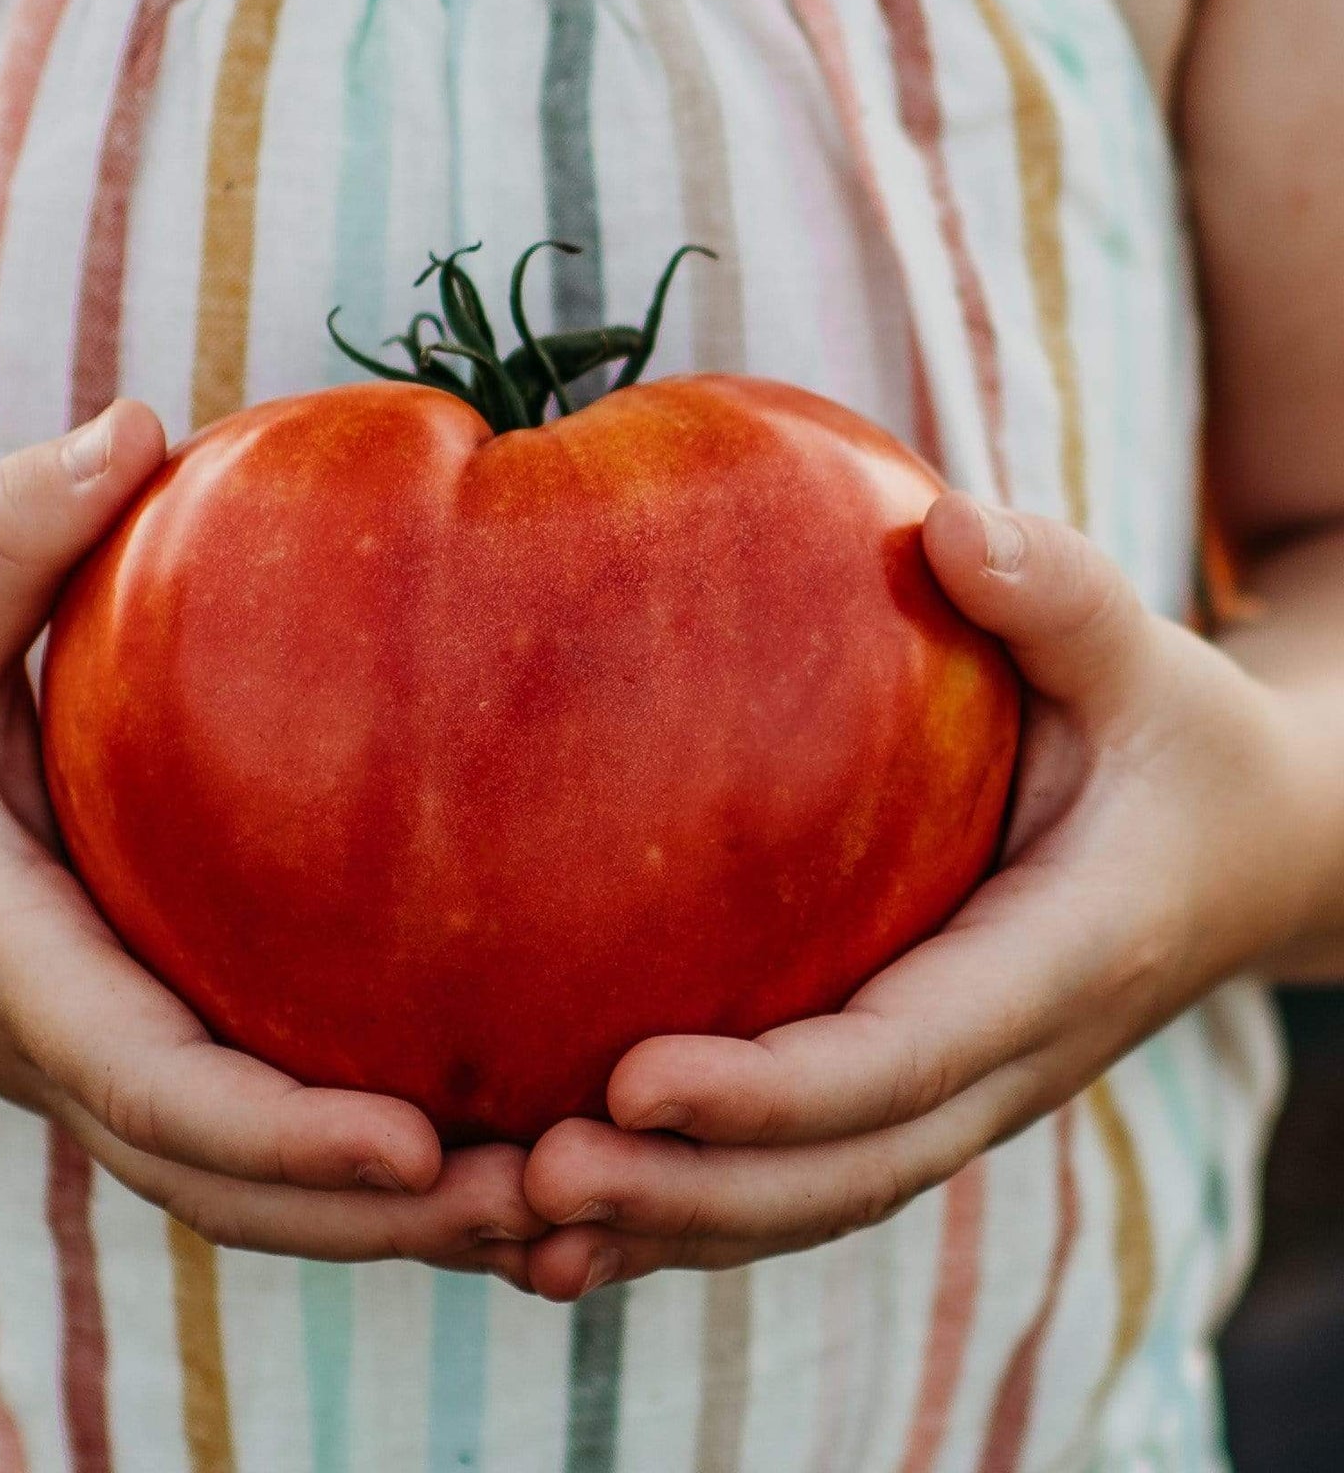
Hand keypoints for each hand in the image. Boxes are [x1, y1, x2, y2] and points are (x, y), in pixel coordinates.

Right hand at [0, 400, 541, 1278]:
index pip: (153, 1086)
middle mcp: (68, 1047)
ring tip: (549, 1201)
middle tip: (546, 1201)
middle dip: (379, 1220)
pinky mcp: (138, 1046)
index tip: (419, 1143)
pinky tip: (478, 1144)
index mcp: (14, 966)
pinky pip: (250, 1140)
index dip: (284, 1133)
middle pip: (229, 1187)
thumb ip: (0, 544)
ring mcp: (104, 1066)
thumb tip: (135, 428)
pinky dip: (353, 1174)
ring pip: (246, 1193)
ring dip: (390, 1221)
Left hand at [519, 494, 1316, 1299]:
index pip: (905, 1056)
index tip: (631, 1081)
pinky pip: (799, 1173)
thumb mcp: (1140, 659)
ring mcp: (960, 1092)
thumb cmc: (1170, 739)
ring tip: (511, 1226)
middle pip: (842, 1170)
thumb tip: (948, 524)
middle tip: (529, 1181)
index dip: (773, 1091)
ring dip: (666, 1227)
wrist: (1242, 848)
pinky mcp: (911, 1089)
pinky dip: (687, 1210)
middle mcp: (1007, 1061)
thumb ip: (1060, 596)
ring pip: (812, 1201)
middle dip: (690, 1191)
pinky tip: (562, 1226)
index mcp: (1061, 961)